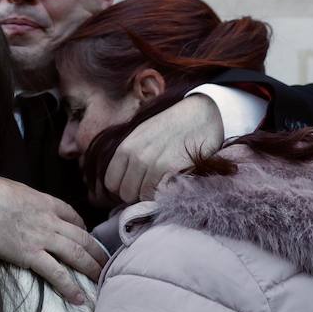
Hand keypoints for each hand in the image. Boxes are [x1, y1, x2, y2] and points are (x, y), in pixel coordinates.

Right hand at [0, 176, 106, 303]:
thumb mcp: (17, 189)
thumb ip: (28, 199)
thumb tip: (25, 204)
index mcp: (46, 202)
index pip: (73, 215)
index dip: (82, 227)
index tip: (86, 236)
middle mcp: (50, 221)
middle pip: (82, 237)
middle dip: (98, 251)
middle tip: (108, 263)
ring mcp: (42, 239)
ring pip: (77, 255)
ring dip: (92, 268)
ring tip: (102, 279)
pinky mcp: (30, 255)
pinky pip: (56, 273)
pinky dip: (69, 287)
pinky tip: (79, 298)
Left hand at [104, 94, 223, 204]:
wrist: (201, 114)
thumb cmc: (172, 125)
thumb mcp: (142, 134)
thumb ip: (129, 155)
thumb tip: (121, 182)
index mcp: (125, 146)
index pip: (111, 182)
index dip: (123, 187)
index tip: (135, 184)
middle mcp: (136, 156)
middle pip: (125, 193)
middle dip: (136, 193)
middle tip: (150, 185)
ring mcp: (153, 163)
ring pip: (141, 197)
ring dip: (150, 195)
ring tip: (162, 183)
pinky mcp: (171, 169)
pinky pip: (158, 195)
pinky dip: (163, 194)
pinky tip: (171, 183)